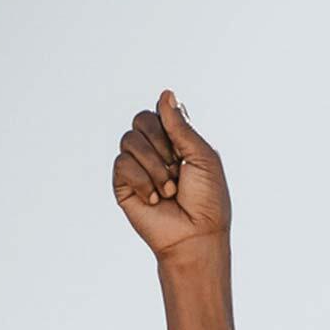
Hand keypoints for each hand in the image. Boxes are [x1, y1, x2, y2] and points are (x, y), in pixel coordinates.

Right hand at [112, 90, 227, 265]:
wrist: (195, 235)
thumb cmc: (207, 200)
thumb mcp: (201, 156)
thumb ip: (180, 126)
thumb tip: (165, 93)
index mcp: (175, 140)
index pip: (160, 112)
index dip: (169, 126)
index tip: (184, 151)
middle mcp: (153, 150)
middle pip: (140, 119)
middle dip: (161, 143)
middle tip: (176, 169)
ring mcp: (137, 167)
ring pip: (129, 140)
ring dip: (154, 166)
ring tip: (169, 190)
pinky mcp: (123, 186)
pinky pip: (122, 164)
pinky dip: (143, 181)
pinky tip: (155, 199)